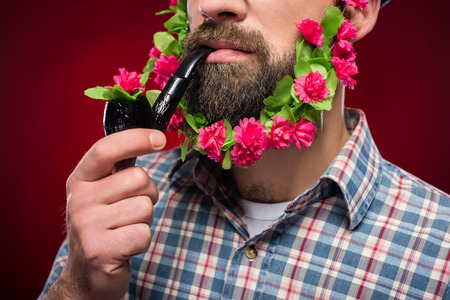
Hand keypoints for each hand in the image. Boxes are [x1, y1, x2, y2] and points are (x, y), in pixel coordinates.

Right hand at [54, 129, 165, 298]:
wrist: (88, 274)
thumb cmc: (104, 226)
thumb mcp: (104, 193)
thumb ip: (120, 169)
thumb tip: (152, 137)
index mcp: (80, 180)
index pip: (106, 149)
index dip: (135, 139)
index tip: (160, 139)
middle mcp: (79, 199)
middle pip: (138, 178)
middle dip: (148, 194)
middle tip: (133, 209)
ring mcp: (86, 226)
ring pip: (145, 207)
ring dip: (145, 220)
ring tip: (126, 230)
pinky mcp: (99, 250)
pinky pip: (143, 233)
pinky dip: (142, 241)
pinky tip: (125, 247)